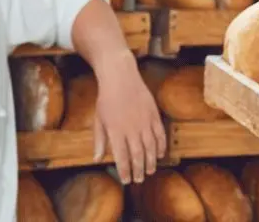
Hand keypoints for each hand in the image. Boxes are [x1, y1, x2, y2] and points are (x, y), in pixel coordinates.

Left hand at [91, 63, 166, 183]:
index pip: (122, 157)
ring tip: (150, 171)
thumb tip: (97, 159)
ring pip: (151, 148)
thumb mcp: (98, 120)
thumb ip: (100, 141)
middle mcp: (131, 129)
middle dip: (139, 170)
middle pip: (138, 156)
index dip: (124, 171)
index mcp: (116, 131)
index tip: (126, 180)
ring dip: (151, 161)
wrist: (121, 78)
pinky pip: (160, 135)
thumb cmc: (106, 99)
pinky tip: (160, 154)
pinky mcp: (154, 115)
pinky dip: (161, 146)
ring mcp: (145, 122)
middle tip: (140, 179)